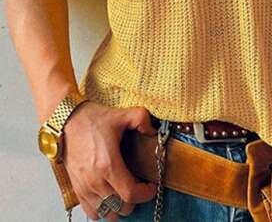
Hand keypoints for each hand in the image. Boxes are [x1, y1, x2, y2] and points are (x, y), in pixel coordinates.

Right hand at [63, 102, 158, 220]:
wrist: (65, 120)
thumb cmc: (90, 119)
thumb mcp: (121, 114)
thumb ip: (141, 118)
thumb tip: (153, 130)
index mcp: (108, 164)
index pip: (131, 194)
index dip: (146, 193)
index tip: (151, 186)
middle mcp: (95, 181)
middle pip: (121, 208)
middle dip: (135, 199)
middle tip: (140, 186)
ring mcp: (84, 187)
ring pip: (107, 213)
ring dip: (119, 206)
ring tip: (124, 192)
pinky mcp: (77, 189)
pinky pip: (91, 213)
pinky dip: (103, 209)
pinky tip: (109, 196)